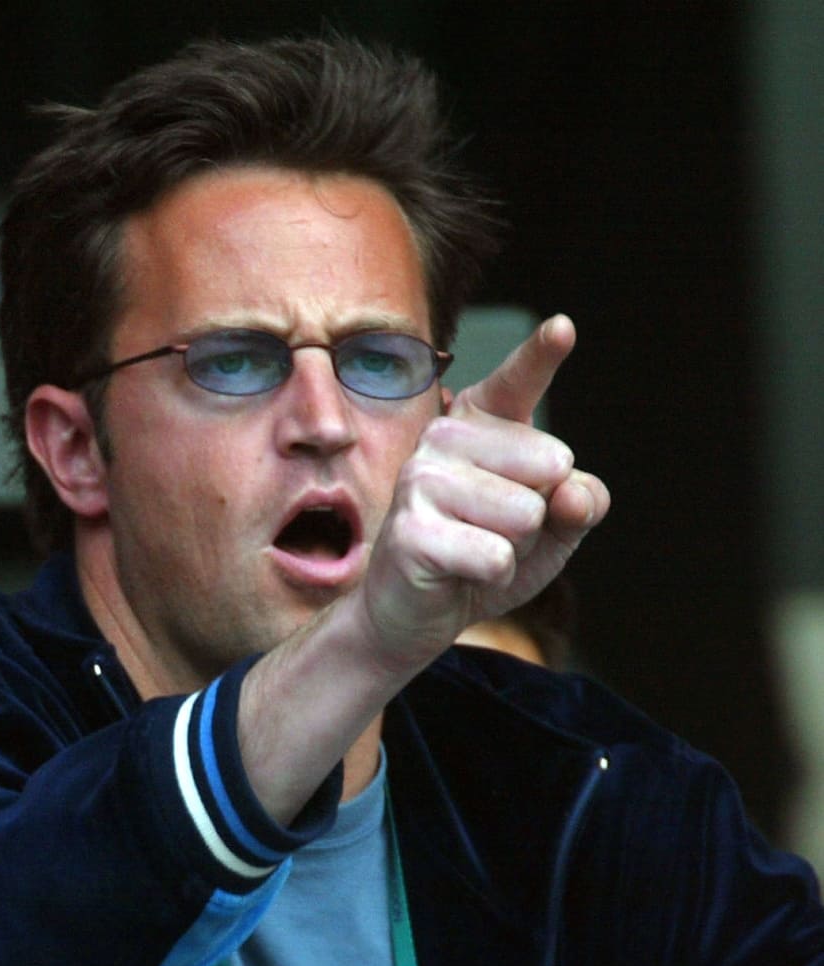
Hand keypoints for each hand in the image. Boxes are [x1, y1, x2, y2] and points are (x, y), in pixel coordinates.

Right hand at [359, 314, 609, 670]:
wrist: (415, 612)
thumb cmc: (483, 557)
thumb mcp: (551, 530)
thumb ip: (580, 503)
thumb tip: (575, 492)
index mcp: (479, 423)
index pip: (516, 382)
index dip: (541, 355)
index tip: (562, 327)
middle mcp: (444, 436)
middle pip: (551, 467)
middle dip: (540, 518)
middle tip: (493, 533)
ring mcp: (421, 479)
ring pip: (526, 513)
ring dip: (515, 550)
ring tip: (474, 552)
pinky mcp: (411, 529)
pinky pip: (498, 555)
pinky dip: (493, 578)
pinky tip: (458, 573)